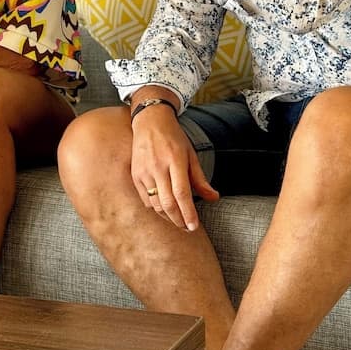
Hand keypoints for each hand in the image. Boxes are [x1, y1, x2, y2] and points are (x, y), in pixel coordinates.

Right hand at [130, 105, 218, 230]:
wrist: (149, 121)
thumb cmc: (173, 137)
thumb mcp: (191, 154)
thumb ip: (200, 179)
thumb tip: (214, 198)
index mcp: (175, 160)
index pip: (182, 193)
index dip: (188, 213)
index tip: (194, 226)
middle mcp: (158, 167)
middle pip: (168, 203)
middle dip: (179, 220)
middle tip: (188, 228)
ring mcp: (145, 171)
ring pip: (156, 204)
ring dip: (168, 217)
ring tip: (178, 220)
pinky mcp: (136, 175)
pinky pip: (146, 200)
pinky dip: (156, 209)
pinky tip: (165, 209)